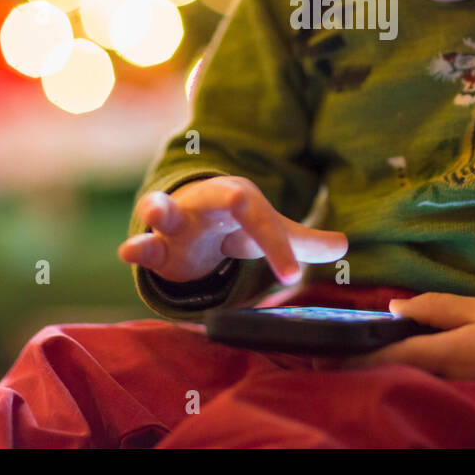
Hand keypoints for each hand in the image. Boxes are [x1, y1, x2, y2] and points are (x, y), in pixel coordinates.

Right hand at [117, 176, 347, 286]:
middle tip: (240, 205)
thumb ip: (305, 243)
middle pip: (220, 197)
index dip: (278, 247)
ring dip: (159, 209)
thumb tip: (345, 245)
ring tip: (155, 213)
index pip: (263, 219)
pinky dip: (137, 247)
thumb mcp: (271, 232)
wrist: (193, 219)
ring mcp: (179, 222)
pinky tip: (129, 252)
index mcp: (241, 199)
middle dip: (228, 200)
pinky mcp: (157, 246)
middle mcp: (209, 203)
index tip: (291, 277)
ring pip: (166, 209)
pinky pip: (145, 244)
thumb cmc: (238, 225)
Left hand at [315, 292, 474, 394]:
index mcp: (446, 354)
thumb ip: (434, 307)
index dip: (354, 357)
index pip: (389, 359)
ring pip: (402, 383)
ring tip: (343, 360)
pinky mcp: (459, 396)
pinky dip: (397, 377)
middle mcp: (444, 379)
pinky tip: (384, 367)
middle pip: (389, 376)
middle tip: (321, 357)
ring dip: (374, 372)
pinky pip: (420, 386)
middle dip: (356, 367)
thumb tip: (394, 309)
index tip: (323, 353)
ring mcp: (451, 392)